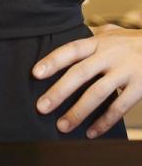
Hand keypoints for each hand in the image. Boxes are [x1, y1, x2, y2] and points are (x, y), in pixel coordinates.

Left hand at [32, 23, 141, 137]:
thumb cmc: (131, 41)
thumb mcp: (110, 33)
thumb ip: (89, 36)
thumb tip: (64, 33)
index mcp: (98, 42)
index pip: (71, 50)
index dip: (52, 61)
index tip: (35, 73)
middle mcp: (109, 56)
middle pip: (80, 73)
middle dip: (59, 91)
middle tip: (41, 107)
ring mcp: (125, 72)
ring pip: (98, 93)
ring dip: (78, 111)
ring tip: (62, 126)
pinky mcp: (140, 87)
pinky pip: (119, 107)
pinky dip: (104, 121)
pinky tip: (90, 133)